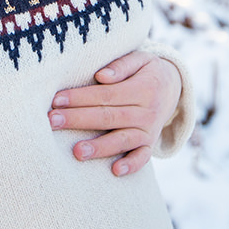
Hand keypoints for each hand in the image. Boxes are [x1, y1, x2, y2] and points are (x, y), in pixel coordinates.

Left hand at [49, 51, 181, 176]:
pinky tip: (115, 170)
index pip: (106, 95)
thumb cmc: (148, 71)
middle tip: (53, 122)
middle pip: (108, 117)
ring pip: (122, 139)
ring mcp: (149, 130)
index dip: (80, 98)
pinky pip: (142, 157)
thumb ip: (122, 65)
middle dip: (78, 120)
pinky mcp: (150, 144)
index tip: (56, 100)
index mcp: (142, 89)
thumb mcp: (141, 59)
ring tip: (77, 151)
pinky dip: (131, 165)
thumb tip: (101, 76)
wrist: (174, 87)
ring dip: (99, 146)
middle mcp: (147, 112)